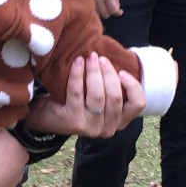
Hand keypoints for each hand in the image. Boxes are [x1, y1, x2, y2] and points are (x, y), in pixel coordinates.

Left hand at [27, 54, 145, 139]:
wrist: (47, 117)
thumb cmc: (77, 102)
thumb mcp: (100, 98)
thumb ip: (110, 86)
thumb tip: (115, 59)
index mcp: (120, 121)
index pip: (138, 105)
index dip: (133, 86)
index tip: (123, 71)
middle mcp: (108, 128)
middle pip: (115, 96)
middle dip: (108, 73)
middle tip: (100, 57)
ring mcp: (91, 128)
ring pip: (97, 96)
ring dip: (94, 72)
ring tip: (90, 58)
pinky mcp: (73, 122)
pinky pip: (77, 93)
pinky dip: (77, 75)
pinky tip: (77, 63)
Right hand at [93, 0, 121, 18]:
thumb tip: (118, 11)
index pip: (113, 10)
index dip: (118, 12)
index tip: (120, 11)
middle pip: (105, 14)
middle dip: (110, 12)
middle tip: (111, 7)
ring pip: (98, 14)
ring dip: (102, 11)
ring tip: (104, 5)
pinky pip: (92, 10)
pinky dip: (96, 9)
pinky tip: (98, 5)